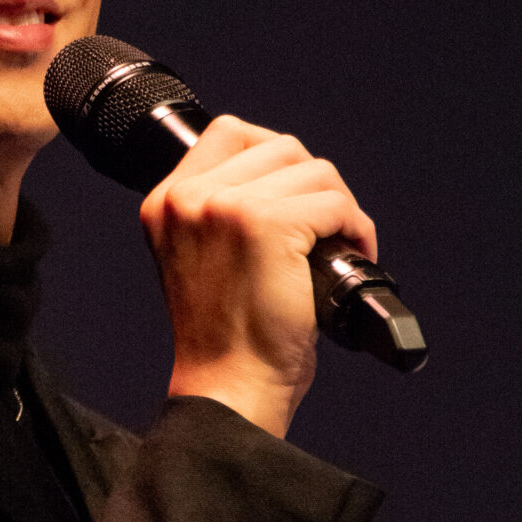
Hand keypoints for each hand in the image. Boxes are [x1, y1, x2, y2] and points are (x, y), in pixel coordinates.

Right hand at [141, 114, 375, 438]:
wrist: (228, 388)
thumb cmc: (225, 339)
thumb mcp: (199, 259)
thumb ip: (219, 213)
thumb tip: (285, 177)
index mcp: (165, 202)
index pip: (228, 133)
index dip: (276, 158)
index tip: (296, 197)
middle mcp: (188, 198)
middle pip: (281, 148)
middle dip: (315, 186)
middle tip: (325, 230)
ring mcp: (225, 206)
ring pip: (314, 171)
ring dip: (340, 207)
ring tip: (339, 246)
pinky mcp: (267, 224)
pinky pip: (335, 203)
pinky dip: (356, 229)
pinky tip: (352, 256)